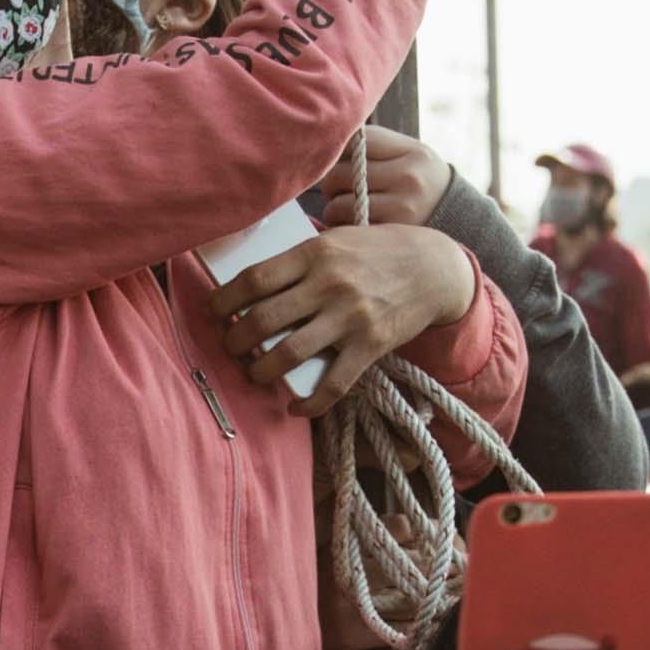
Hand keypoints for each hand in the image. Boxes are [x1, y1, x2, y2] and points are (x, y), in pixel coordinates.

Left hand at [219, 224, 477, 402]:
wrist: (434, 267)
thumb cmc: (376, 252)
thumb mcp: (336, 241)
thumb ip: (298, 261)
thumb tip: (250, 285)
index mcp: (314, 254)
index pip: (253, 279)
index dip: (223, 300)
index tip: (214, 311)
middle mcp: (329, 285)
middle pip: (262, 320)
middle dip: (235, 340)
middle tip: (231, 347)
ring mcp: (349, 317)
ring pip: (288, 354)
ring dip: (261, 371)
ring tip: (255, 373)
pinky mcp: (370, 345)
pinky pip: (332, 384)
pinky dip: (308, 402)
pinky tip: (295, 407)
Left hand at [326, 123, 450, 226]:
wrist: (455, 216)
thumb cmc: (419, 178)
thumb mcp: (409, 153)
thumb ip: (374, 145)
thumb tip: (327, 144)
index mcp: (411, 152)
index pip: (357, 143)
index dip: (338, 150)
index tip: (339, 160)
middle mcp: (408, 178)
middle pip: (341, 173)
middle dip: (330, 182)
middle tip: (336, 188)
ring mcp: (402, 208)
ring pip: (340, 204)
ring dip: (332, 207)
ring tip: (342, 207)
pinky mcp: (391, 234)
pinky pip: (349, 228)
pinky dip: (342, 227)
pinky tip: (351, 223)